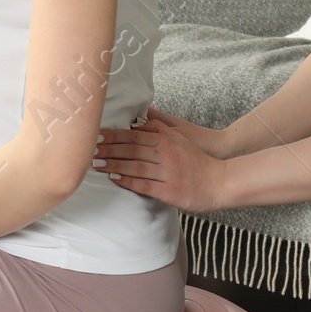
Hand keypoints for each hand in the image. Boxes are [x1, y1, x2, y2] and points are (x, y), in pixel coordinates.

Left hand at [93, 111, 226, 210]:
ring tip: (97, 164)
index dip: (114, 135)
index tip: (97, 135)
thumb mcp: (180, 138)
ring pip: (134, 166)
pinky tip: (114, 179)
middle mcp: (166, 154)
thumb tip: (139, 120)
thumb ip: (160, 129)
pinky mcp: (169, 190)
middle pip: (131, 150)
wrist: (220, 182)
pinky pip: (143, 185)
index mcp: (167, 140)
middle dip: (109, 149)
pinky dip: (127, 181)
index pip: (135, 136)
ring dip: (113, 165)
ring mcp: (167, 173)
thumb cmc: (197, 161)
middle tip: (90, 149)